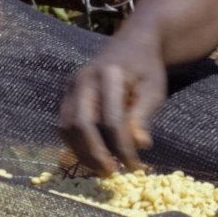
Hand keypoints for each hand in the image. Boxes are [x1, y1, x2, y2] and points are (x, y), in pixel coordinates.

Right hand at [59, 42, 168, 176]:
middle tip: (111, 173)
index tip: (135, 166)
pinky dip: (75, 144)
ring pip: (67, 127)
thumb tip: (140, 145)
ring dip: (82, 152)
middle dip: (95, 153)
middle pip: (81, 124)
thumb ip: (143, 116)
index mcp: (109, 75)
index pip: (112, 120)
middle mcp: (84, 78)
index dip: (122, 147)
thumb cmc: (146, 68)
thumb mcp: (153, 90)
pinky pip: (64, 124)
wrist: (132, 43)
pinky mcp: (65, 93)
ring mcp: (71, 85)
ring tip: (101, 169)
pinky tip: (91, 156)